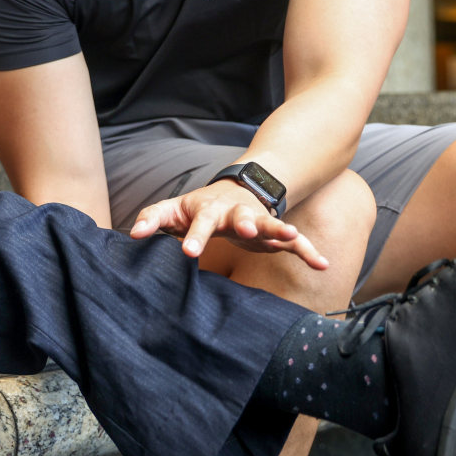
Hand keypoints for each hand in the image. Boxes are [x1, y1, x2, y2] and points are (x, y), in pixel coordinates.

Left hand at [129, 180, 328, 268]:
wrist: (235, 190)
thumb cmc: (197, 206)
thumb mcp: (172, 209)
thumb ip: (153, 219)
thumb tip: (132, 234)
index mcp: (209, 209)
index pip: (200, 222)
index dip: (194, 236)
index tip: (188, 252)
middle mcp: (236, 212)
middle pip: (241, 216)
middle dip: (245, 222)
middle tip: (247, 230)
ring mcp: (258, 220)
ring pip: (271, 223)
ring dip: (281, 229)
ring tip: (293, 236)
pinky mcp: (274, 232)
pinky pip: (295, 242)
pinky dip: (309, 251)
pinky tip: (323, 265)